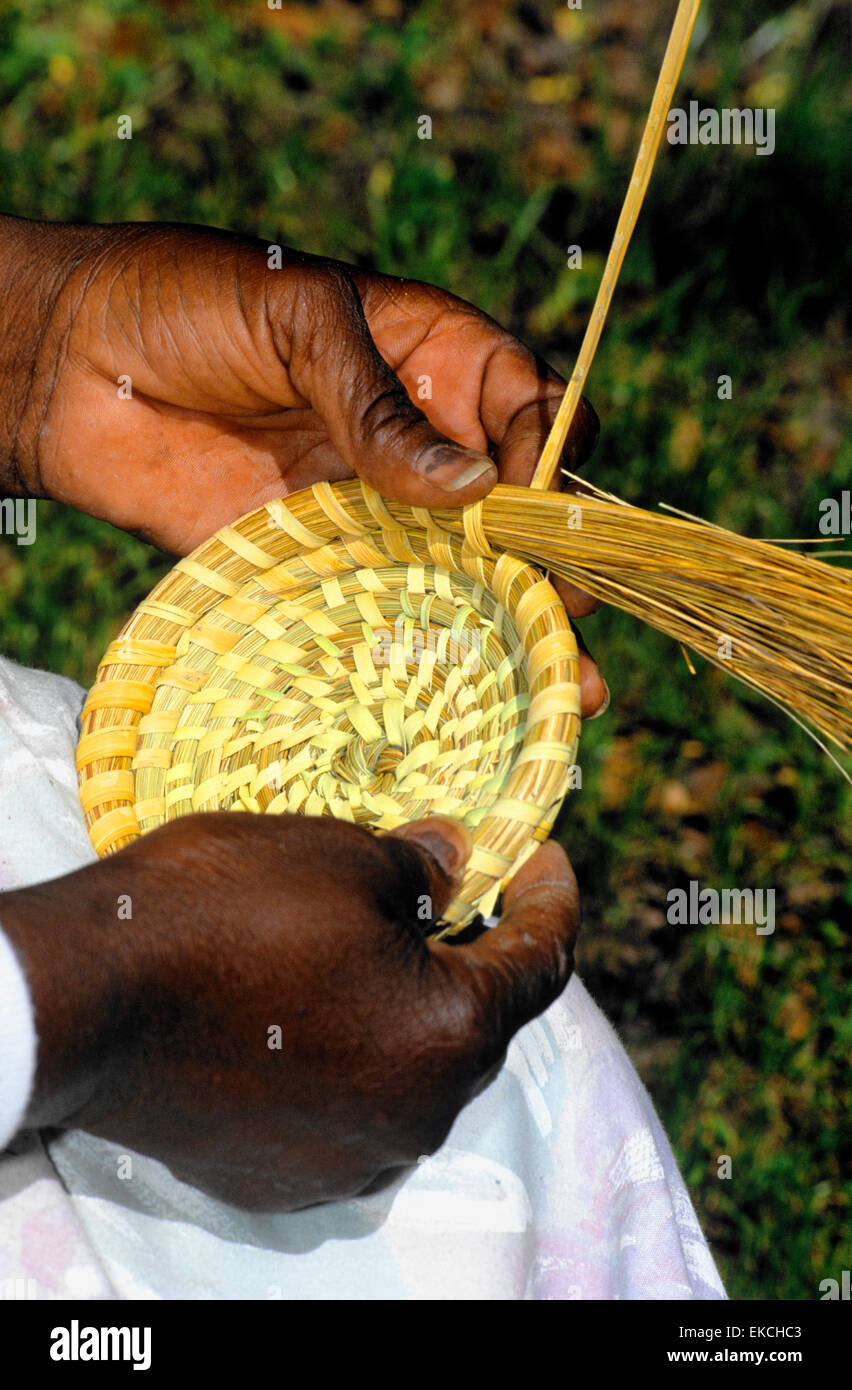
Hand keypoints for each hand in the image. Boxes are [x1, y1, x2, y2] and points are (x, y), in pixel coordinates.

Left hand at [0, 216, 605, 713]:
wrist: (67, 364)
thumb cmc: (185, 301)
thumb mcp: (298, 321)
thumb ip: (379, 405)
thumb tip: (473, 489)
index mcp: (433, 358)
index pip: (531, 413)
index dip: (551, 463)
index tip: (539, 515)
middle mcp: (415, 440)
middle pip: (513, 509)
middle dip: (554, 566)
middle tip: (570, 622)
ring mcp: (368, 506)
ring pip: (464, 572)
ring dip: (512, 626)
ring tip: (561, 688)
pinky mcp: (313, 559)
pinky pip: (381, 607)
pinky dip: (424, 650)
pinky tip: (465, 697)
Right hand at [1, 813, 579, 1211]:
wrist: (86, 998)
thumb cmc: (224, 912)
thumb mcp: (342, 854)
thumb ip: (425, 867)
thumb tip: (458, 862)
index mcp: (451, 1035)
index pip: (540, 964)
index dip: (551, 899)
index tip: (544, 857)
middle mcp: (416, 1116)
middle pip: (476, 1026)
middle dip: (471, 955)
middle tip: (448, 895)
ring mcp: (348, 1155)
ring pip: (411, 1073)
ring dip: (406, 1012)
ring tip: (367, 949)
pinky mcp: (283, 1174)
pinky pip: (349, 1108)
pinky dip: (351, 1057)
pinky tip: (310, 1009)